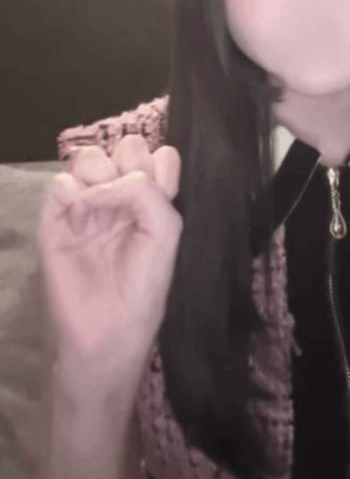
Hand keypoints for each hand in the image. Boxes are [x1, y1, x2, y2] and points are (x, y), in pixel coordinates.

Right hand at [38, 135, 182, 403]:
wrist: (106, 331)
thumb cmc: (143, 285)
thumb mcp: (164, 233)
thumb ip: (146, 193)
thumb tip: (100, 183)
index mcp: (153, 203)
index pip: (159, 157)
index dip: (158, 164)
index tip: (158, 189)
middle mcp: (122, 198)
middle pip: (125, 147)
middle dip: (128, 161)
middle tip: (126, 196)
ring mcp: (87, 206)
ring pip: (90, 157)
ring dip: (98, 170)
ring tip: (98, 203)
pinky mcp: (56, 220)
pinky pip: (60, 183)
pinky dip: (69, 187)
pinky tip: (78, 208)